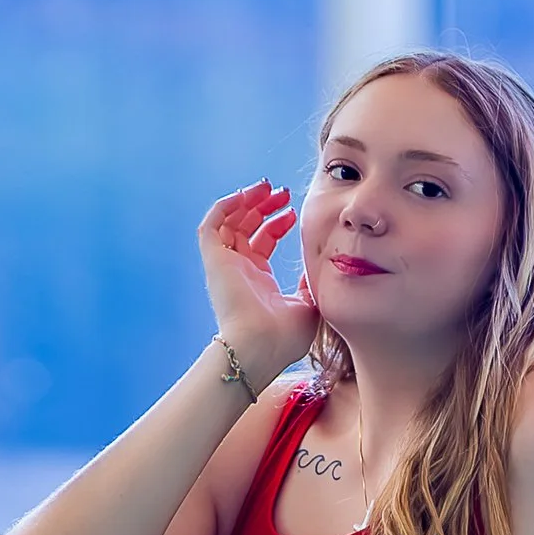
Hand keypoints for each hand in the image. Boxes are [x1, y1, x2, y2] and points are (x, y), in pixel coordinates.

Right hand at [198, 180, 318, 385]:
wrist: (261, 347)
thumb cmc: (285, 337)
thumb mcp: (310, 304)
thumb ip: (313, 282)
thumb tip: (322, 263)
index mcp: (259, 281)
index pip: (263, 242)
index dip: (277, 223)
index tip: (293, 211)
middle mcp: (240, 270)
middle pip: (245, 227)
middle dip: (263, 205)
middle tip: (282, 192)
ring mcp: (225, 265)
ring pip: (228, 222)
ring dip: (245, 201)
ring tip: (266, 187)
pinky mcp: (214, 261)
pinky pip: (211, 226)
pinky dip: (224, 207)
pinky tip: (245, 195)